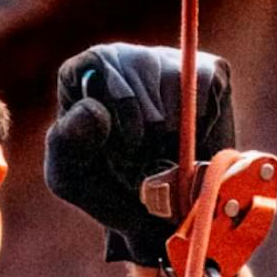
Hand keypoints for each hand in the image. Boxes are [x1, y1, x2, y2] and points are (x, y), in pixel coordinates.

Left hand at [45, 43, 236, 264]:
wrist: (156, 218)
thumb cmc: (107, 192)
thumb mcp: (70, 177)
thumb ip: (67, 144)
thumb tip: (94, 109)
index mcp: (86, 74)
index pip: (98, 61)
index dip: (117, 104)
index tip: (126, 144)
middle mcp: (127, 58)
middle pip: (140, 64)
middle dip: (146, 123)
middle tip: (144, 158)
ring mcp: (170, 61)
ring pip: (176, 76)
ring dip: (174, 126)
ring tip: (164, 154)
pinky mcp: (209, 72)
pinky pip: (207, 85)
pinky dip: (202, 123)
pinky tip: (190, 142)